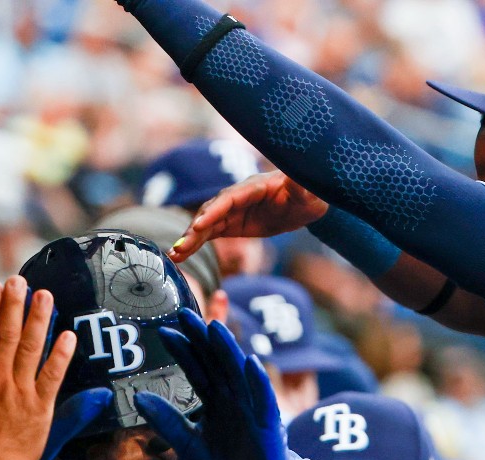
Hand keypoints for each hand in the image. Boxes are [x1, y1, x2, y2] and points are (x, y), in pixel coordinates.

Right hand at [0, 277, 77, 459]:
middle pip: (6, 333)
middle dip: (13, 303)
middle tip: (20, 280)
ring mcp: (19, 391)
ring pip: (31, 347)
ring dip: (39, 319)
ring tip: (45, 296)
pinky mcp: (40, 407)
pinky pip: (53, 375)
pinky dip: (62, 354)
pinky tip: (69, 334)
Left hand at [134, 308, 318, 459]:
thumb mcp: (187, 446)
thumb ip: (167, 422)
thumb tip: (137, 398)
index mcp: (215, 400)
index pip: (196, 368)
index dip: (182, 349)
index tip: (163, 331)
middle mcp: (233, 398)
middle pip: (215, 361)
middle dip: (201, 338)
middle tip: (183, 313)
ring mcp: (251, 408)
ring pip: (238, 373)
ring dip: (228, 350)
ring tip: (214, 328)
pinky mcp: (268, 425)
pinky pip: (263, 400)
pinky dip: (257, 382)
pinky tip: (250, 363)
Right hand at [170, 170, 328, 262]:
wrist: (305, 202)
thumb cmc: (309, 194)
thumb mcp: (309, 191)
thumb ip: (300, 185)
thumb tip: (297, 178)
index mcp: (254, 187)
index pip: (230, 198)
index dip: (214, 211)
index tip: (199, 225)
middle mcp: (237, 197)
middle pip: (212, 212)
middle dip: (195, 229)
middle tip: (180, 247)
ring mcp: (231, 211)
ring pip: (205, 224)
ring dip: (189, 239)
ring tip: (174, 255)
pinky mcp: (229, 224)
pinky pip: (208, 233)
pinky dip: (194, 243)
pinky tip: (180, 256)